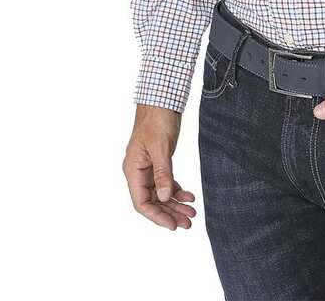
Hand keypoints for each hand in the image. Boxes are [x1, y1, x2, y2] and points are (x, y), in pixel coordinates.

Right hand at [123, 104, 196, 230]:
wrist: (161, 99)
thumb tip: (165, 197)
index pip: (142, 203)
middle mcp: (138, 171)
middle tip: (188, 223)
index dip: (157, 216)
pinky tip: (189, 195)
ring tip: (192, 213)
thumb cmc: (157, 119)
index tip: (173, 225)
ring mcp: (147, 167)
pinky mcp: (158, 161)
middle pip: (152, 201)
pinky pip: (165, 182)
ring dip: (175, 204)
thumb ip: (163, 173)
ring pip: (160, 193)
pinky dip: (177, 189)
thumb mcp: (161, 147)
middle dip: (170, 213)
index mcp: (133, 170)